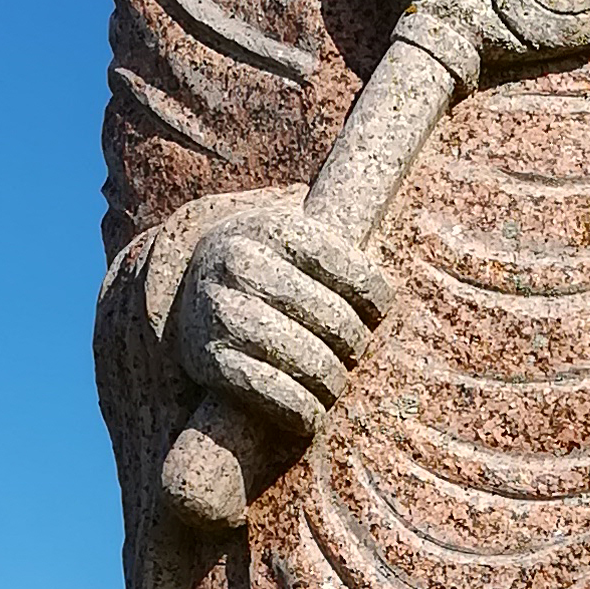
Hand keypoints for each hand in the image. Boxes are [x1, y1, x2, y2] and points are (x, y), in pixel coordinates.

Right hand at [167, 200, 393, 448]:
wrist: (187, 295)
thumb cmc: (265, 267)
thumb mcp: (289, 235)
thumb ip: (335, 231)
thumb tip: (402, 175)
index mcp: (270, 226)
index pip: (346, 265)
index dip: (373, 295)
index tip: (377, 313)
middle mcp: (238, 263)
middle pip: (330, 316)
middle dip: (353, 342)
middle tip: (354, 353)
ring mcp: (219, 311)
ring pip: (304, 356)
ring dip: (331, 380)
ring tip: (336, 384)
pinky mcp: (207, 358)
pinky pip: (269, 391)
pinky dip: (300, 410)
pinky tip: (312, 413)